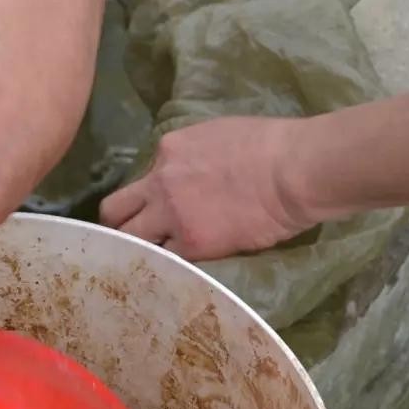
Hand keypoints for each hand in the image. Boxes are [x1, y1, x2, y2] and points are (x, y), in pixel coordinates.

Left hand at [99, 117, 312, 260]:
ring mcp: (172, 215)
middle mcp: (160, 182)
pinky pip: (166, 260)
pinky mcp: (191, 244)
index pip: (143, 178)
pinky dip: (170, 267)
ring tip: (149, 264)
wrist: (293, 170)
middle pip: (115, 210)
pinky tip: (175, 273)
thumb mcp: (218, 134)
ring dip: (139, 251)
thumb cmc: (272, 145)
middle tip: (134, 239)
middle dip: (119, 225)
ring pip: (130, 241)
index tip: (163, 208)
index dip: (150, 196)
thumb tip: (196, 170)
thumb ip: (195, 155)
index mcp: (169, 150)